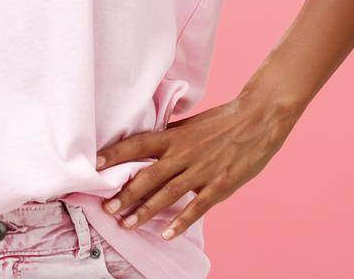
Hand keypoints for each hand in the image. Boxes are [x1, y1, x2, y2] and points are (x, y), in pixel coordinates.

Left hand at [94, 95, 300, 240]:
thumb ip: (170, 136)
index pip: (137, 144)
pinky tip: (166, 234)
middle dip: (125, 194)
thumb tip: (146, 142)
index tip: (95, 165)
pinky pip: (197, 207)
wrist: (258, 118)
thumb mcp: (191, 124)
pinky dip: (180, 222)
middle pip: (147, 176)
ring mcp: (201, 170)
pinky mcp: (219, 185)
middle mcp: (183, 153)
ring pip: (167, 194)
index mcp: (174, 136)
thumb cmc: (222, 120)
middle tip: (106, 209)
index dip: (115, 154)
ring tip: (127, 224)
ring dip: (145, 210)